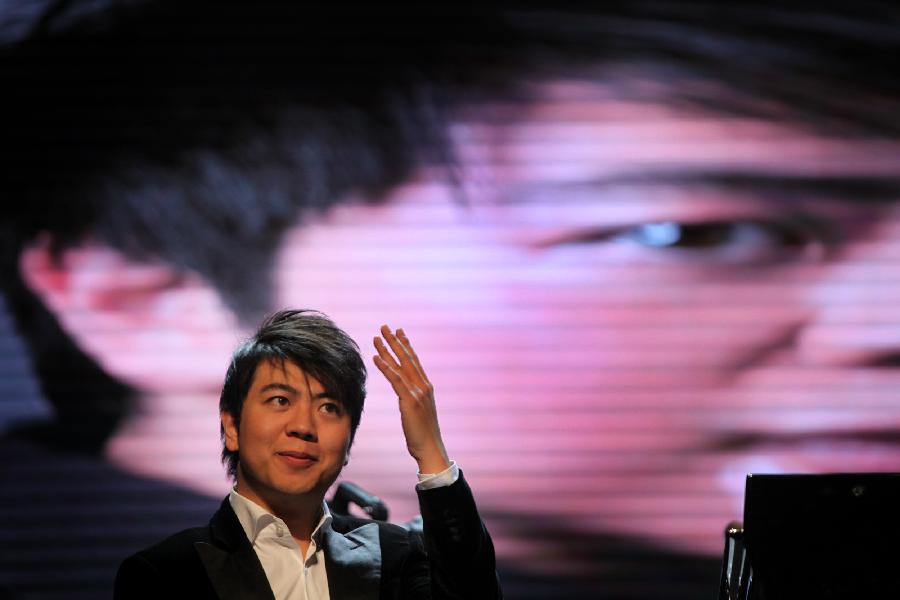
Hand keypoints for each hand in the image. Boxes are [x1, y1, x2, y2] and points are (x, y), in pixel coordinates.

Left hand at [373, 325, 450, 473]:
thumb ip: (414, 400)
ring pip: (401, 366)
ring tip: (377, 337)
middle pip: (408, 358)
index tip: (400, 332)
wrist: (430, 449)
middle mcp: (424, 386)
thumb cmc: (423, 435)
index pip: (415, 362)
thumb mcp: (419, 413)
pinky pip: (395, 380)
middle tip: (385, 327)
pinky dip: (385, 367)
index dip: (406, 346)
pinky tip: (376, 357)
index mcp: (426, 388)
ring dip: (387, 350)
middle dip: (396, 341)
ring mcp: (418, 393)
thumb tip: (407, 396)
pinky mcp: (410, 401)